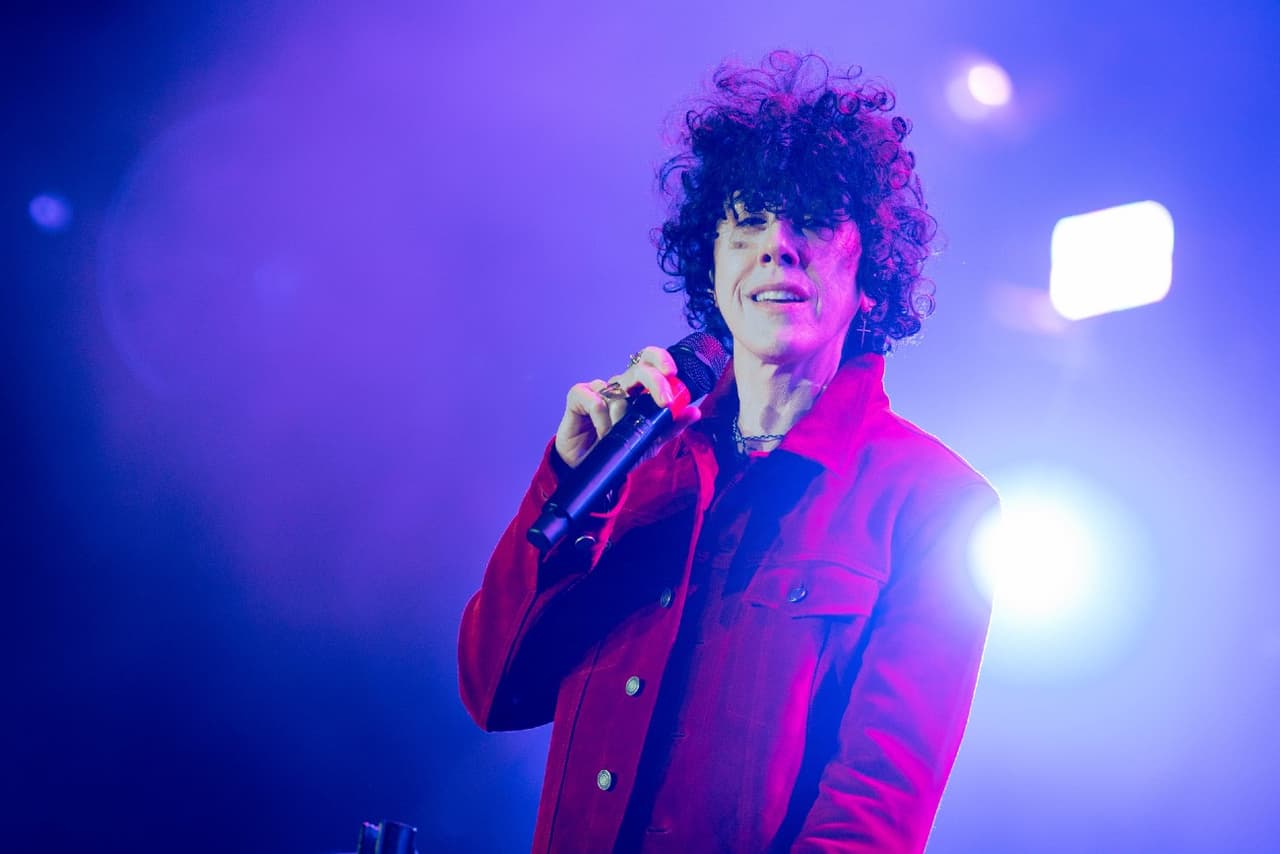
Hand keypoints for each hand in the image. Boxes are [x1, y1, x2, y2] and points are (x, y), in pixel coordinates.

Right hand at [554, 346, 702, 468]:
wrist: (586, 467)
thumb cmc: (616, 449)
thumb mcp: (648, 442)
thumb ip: (670, 426)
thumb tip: (694, 412)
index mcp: (638, 391)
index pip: (651, 363)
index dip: (661, 360)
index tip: (672, 373)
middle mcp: (620, 386)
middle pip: (639, 368)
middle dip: (655, 381)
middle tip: (664, 401)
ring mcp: (599, 390)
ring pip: (617, 391)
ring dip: (622, 418)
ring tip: (618, 436)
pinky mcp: (578, 396)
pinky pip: (594, 399)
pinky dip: (600, 418)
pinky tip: (601, 433)